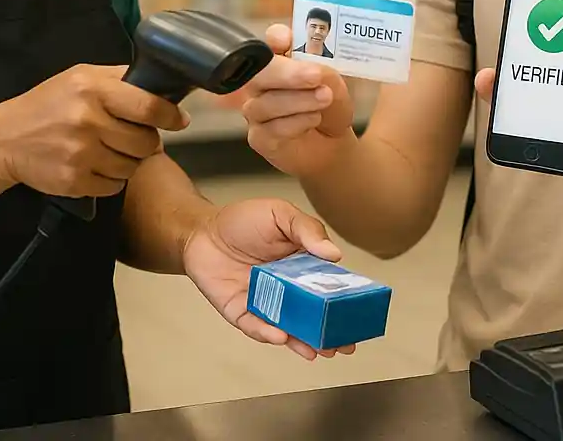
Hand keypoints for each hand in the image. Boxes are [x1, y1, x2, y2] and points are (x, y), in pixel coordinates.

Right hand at [0, 64, 188, 197]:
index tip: (179, 120)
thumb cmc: (49, 103)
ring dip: (129, 161)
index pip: (148, 106)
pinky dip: (112, 179)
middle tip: (134, 136)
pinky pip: (114, 186)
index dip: (170, 115)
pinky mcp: (74, 181)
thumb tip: (161, 81)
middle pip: (146, 141)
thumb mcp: (81, 76)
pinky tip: (97, 165)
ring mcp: (80, 154)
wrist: (4, 139)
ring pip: (132, 166)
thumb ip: (119, 77)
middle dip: (147, 141)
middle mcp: (88, 120)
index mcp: (93, 89)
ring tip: (112, 150)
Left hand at [183, 197, 356, 360]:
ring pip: (289, 327)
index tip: (360, 315)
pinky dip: (269, 332)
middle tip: (346, 344)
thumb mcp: (279, 213)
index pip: (329, 286)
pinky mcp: (242, 313)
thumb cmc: (242, 220)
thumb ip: (306, 229)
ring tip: (321, 349)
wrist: (202, 230)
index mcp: (302, 264)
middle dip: (330, 331)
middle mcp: (287, 288)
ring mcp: (266, 303)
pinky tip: (282, 335)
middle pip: (313, 313)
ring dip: (305, 340)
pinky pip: (257, 327)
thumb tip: (334, 253)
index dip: (344, 301)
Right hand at [238, 25, 354, 177]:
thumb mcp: (336, 86)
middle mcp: (263, 82)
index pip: (272, 39)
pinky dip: (297, 122)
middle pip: (260, 73)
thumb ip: (324, 75)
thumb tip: (315, 72)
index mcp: (282, 58)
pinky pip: (271, 128)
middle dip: (287, 73)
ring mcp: (257, 109)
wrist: (334, 143)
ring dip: (299, 100)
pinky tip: (314, 119)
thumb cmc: (330, 107)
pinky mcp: (259, 138)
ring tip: (325, 99)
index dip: (276, 37)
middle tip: (315, 75)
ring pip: (266, 103)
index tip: (286, 40)